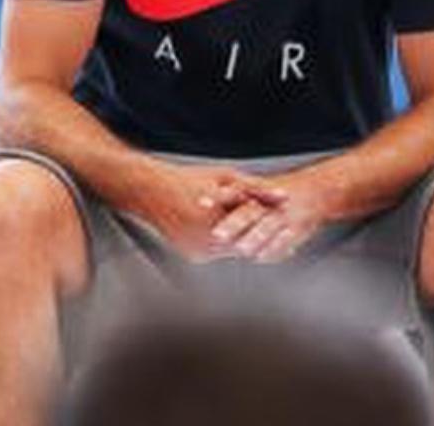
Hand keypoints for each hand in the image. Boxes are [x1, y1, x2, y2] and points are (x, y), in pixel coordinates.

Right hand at [126, 162, 288, 261]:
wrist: (149, 192)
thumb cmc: (186, 180)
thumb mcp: (225, 177)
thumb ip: (256, 189)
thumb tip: (284, 197)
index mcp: (216, 216)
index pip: (257, 226)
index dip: (270, 222)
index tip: (282, 221)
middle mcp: (206, 239)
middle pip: (247, 242)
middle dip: (258, 232)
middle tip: (267, 225)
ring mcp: (198, 251)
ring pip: (233, 250)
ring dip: (241, 239)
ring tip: (240, 224)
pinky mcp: (192, 256)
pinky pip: (218, 252)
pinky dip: (223, 243)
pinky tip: (220, 229)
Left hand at [210, 170, 330, 262]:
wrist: (315, 192)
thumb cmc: (275, 195)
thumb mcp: (255, 188)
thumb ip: (231, 199)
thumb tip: (202, 206)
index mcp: (255, 189)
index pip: (234, 190)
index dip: (217, 196)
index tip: (200, 203)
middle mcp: (269, 200)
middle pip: (249, 211)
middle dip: (234, 223)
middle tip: (216, 235)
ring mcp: (284, 213)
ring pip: (268, 224)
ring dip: (255, 237)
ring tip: (241, 248)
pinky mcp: (298, 227)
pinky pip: (285, 238)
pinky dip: (273, 247)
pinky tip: (259, 257)